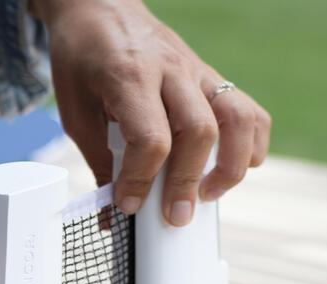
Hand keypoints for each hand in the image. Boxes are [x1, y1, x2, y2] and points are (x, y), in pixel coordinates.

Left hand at [31, 0, 270, 224]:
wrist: (99, 6)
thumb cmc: (83, 60)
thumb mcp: (76, 112)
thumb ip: (99, 164)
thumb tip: (112, 219)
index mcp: (130, 76)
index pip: (151, 138)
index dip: (142, 180)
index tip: (129, 205)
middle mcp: (171, 70)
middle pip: (198, 132)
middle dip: (187, 182)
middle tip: (174, 216)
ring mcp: (197, 70)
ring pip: (237, 118)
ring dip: (231, 165)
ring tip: (209, 195)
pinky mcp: (211, 76)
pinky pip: (248, 110)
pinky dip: (250, 144)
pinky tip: (232, 168)